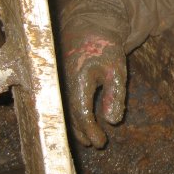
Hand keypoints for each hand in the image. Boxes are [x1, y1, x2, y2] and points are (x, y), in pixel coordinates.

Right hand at [60, 29, 126, 147]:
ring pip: (64, 110)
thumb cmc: (105, 50)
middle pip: (70, 115)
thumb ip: (115, 95)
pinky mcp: (57, 82)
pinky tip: (80, 125)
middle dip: (83, 131)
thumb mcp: (116, 70)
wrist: (87, 30)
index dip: (90, 130)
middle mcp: (63, 83)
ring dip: (75, 126)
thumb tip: (112, 121)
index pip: (81, 112)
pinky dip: (71, 115)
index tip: (100, 142)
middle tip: (95, 144)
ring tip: (87, 139)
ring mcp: (57, 82)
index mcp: (78, 79)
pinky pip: (63, 103)